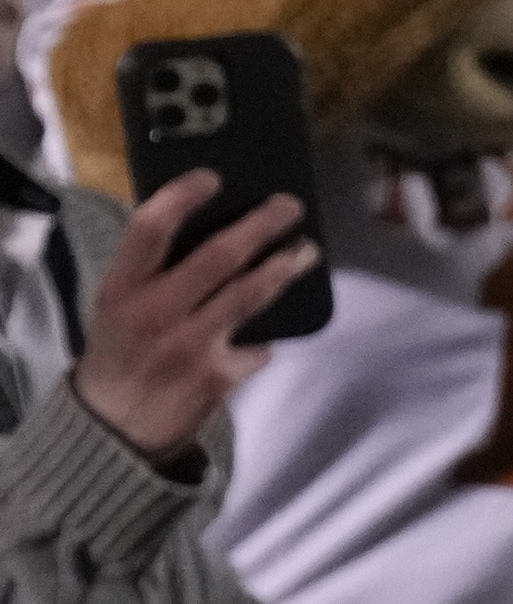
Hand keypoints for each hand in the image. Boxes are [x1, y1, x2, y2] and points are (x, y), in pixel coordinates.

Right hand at [68, 175, 317, 464]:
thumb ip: (152, 272)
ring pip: (251, 295)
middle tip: (289, 205)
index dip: (182, 197)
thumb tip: (206, 224)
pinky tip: (273, 327)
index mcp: (122, 290)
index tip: (212, 177)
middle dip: (261, 226)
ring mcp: (191, 345)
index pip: (149, 230)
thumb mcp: (117, 306)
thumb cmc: (120, 352)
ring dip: (285, 267)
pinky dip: (266, 334)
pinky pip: (259, 342)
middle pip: (218, 257)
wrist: (115, 426)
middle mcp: (156, 314)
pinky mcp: (221, 374)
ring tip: (306, 250)